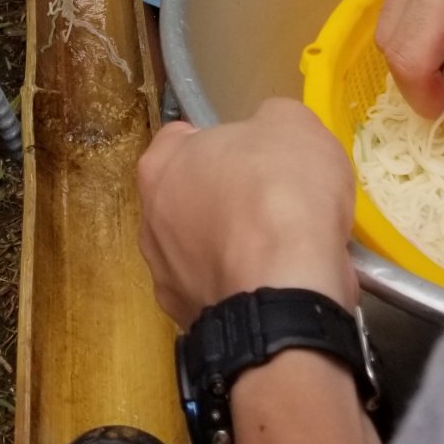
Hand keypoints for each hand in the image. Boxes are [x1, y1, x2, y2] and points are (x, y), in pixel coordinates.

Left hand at [138, 102, 356, 329]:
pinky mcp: (191, 321)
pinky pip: (220, 293)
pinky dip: (243, 289)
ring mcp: (166, 278)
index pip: (180, 140)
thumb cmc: (281, 193)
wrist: (287, 289)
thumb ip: (269, 122)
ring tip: (279, 249)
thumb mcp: (293, 124)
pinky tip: (276, 285)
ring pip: (200, 251)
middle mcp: (150, 222)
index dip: (219, 142)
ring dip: (230, 248)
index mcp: (161, 166)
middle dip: (223, 198)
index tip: (251, 153)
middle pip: (187, 197)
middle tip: (269, 200)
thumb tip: (267, 134)